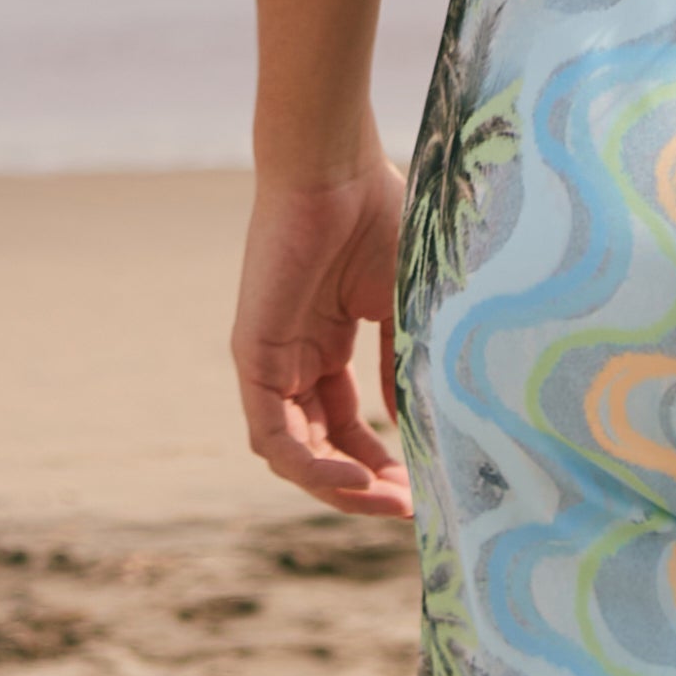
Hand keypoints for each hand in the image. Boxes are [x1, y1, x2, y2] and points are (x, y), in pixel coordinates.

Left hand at [233, 156, 411, 516]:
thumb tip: (410, 423)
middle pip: (322, 447)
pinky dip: (311, 467)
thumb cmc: (374, 215)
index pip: (348, 423)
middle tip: (409, 507)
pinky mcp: (252, 358)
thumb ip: (401, 365)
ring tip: (390, 499)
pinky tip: (357, 479)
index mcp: (327, 342)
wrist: (334, 168)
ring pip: (295, 453)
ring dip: (340, 487)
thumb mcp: (400, 305)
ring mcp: (271, 361)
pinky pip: (272, 436)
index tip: (423, 486)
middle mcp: (295, 358)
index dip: (383, 460)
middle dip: (365, 484)